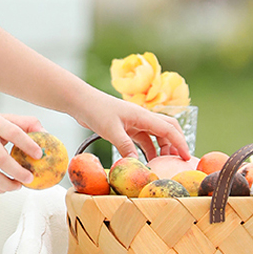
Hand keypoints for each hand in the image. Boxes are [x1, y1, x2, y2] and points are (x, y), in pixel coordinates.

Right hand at [0, 109, 44, 192]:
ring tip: (19, 185)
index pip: (13, 132)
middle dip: (19, 172)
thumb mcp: (1, 118)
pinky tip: (7, 187)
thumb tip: (46, 133)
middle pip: (2, 159)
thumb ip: (24, 123)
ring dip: (8, 185)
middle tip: (31, 178)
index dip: (28, 144)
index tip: (40, 154)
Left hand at [75, 88, 189, 160]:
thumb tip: (138, 165)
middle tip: (178, 162)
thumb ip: (125, 147)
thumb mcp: (111, 130)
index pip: (168, 129)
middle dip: (175, 144)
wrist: (79, 101)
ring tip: (162, 165)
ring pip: (155, 136)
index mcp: (142, 115)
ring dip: (161, 149)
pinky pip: (142, 139)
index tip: (187, 159)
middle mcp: (141, 117)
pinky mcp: (125, 127)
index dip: (180, 143)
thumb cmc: (95, 110)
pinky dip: (148, 150)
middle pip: (167, 129)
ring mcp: (133, 122)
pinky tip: (146, 162)